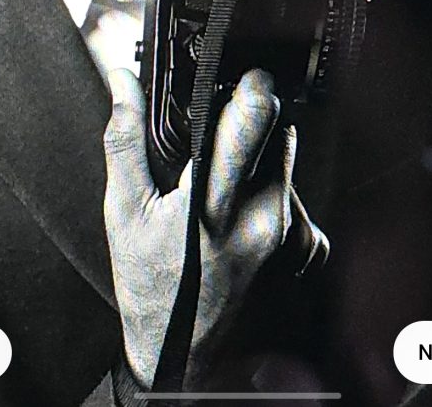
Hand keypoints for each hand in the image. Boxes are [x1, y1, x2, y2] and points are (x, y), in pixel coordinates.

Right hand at [103, 67, 295, 388]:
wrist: (184, 356)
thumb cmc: (152, 287)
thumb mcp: (124, 213)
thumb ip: (126, 139)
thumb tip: (122, 82)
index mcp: (213, 203)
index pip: (252, 122)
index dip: (251, 88)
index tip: (244, 75)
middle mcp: (262, 217)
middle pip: (276, 133)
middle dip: (251, 126)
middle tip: (218, 148)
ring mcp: (291, 235)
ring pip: (287, 161)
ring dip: (262, 162)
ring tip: (225, 195)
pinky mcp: (309, 249)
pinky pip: (299, 195)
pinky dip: (277, 195)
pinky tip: (246, 218)